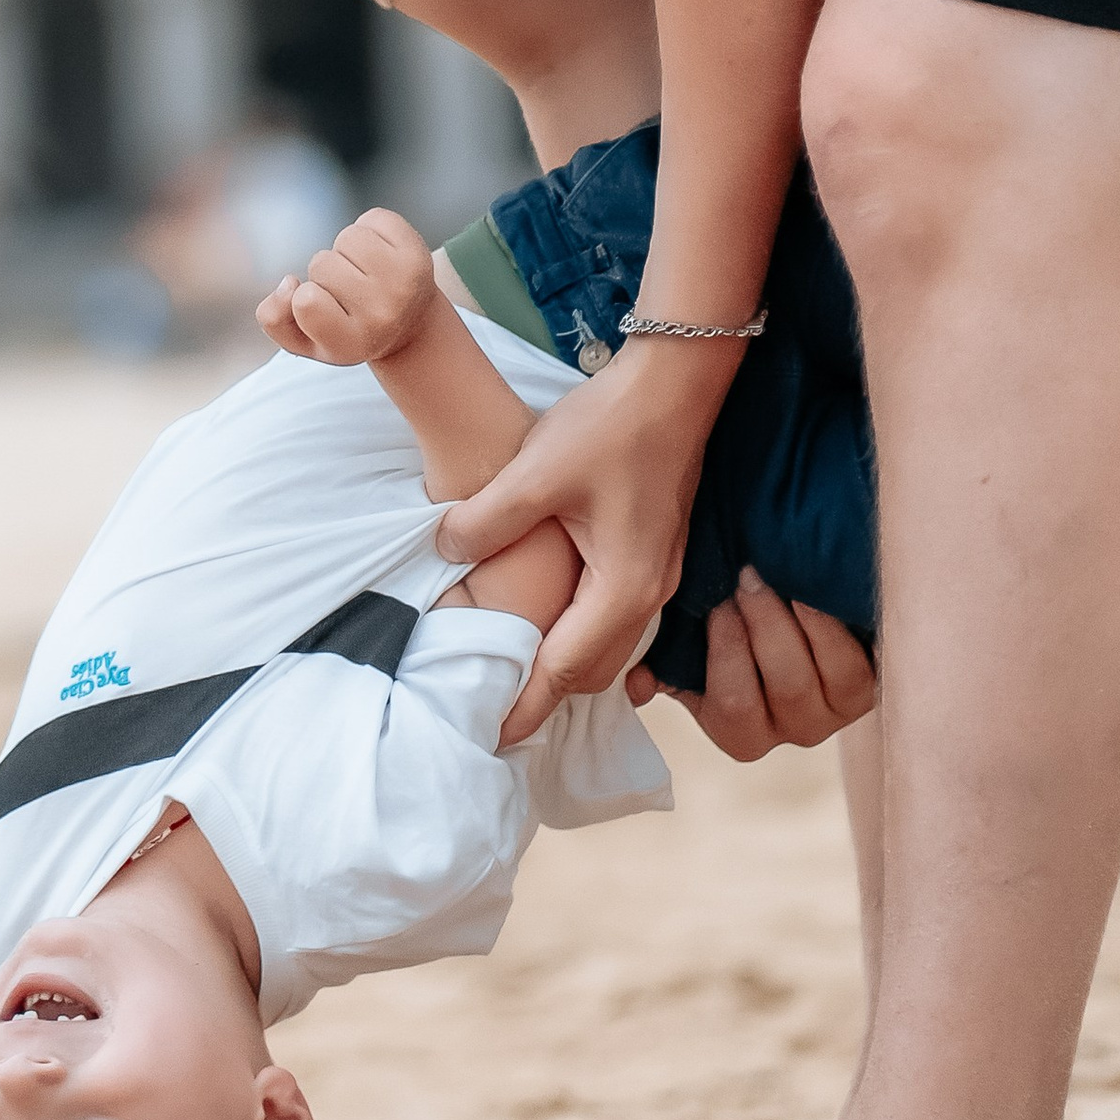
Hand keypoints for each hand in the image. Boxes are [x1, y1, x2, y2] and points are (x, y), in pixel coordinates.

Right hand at [257, 209, 438, 367]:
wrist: (411, 324)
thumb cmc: (347, 328)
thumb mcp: (305, 340)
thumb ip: (275, 319)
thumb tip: (289, 282)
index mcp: (352, 343)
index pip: (306, 300)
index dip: (306, 296)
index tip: (325, 309)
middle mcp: (384, 314)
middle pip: (322, 264)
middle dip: (326, 272)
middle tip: (348, 291)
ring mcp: (405, 282)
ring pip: (347, 237)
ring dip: (346, 249)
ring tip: (363, 271)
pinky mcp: (418, 253)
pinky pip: (373, 218)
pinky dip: (369, 229)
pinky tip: (379, 254)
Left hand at [439, 336, 723, 740]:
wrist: (674, 382)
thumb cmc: (610, 426)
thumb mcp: (534, 472)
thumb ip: (484, 521)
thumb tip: (445, 551)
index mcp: (624, 588)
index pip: (564, 672)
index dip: (523, 708)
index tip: (486, 738)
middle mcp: (649, 594)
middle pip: (590, 671)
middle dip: (542, 698)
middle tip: (488, 709)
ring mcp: (659, 574)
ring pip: (606, 646)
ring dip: (562, 666)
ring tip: (511, 674)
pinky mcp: (654, 553)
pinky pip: (614, 617)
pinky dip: (579, 635)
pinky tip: (547, 621)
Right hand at [627, 570, 874, 762]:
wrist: (790, 602)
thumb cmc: (732, 621)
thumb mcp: (688, 644)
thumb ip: (660, 660)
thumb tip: (637, 684)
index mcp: (739, 731)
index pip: (733, 704)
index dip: (727, 649)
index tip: (718, 601)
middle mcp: (791, 731)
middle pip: (784, 685)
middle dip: (764, 623)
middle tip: (748, 575)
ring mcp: (835, 714)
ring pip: (825, 676)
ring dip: (800, 619)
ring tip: (780, 574)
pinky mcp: (867, 690)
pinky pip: (856, 665)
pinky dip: (835, 626)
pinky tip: (816, 588)